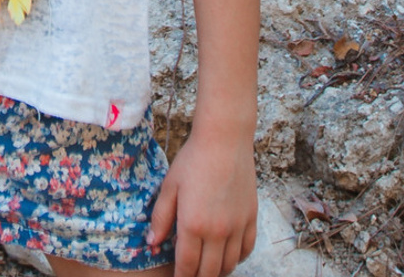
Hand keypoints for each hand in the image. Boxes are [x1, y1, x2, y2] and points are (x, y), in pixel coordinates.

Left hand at [145, 128, 257, 276]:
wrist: (224, 140)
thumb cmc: (193, 160)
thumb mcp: (169, 187)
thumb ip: (161, 218)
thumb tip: (153, 243)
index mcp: (193, 225)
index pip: (187, 265)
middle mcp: (217, 231)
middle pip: (210, 271)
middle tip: (190, 275)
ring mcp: (237, 226)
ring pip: (230, 264)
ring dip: (217, 271)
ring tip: (207, 268)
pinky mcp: (251, 217)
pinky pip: (247, 249)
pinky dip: (238, 258)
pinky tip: (228, 255)